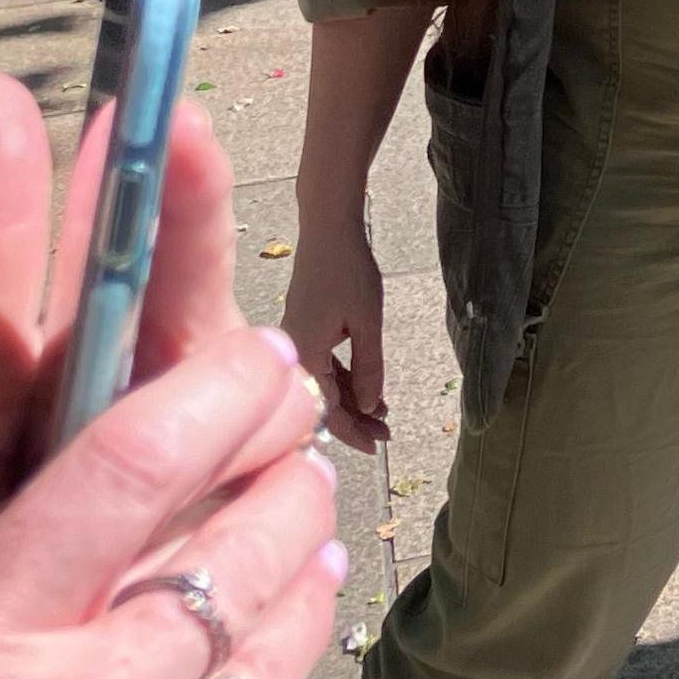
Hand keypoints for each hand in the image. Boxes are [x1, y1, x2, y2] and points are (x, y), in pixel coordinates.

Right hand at [282, 208, 388, 450]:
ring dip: (351, 401)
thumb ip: (369, 368)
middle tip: (387, 434)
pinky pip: (322, 367)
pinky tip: (366, 389)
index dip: (353, 433)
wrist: (327, 230)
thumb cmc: (348, 271)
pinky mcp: (302, 332)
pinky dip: (343, 380)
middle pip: (322, 402)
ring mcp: (295, 343)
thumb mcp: (368, 323)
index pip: (327, 410)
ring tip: (383, 415)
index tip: (378, 448)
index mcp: (302, 358)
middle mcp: (292, 355)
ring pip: (322, 385)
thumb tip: (371, 407)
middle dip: (355, 420)